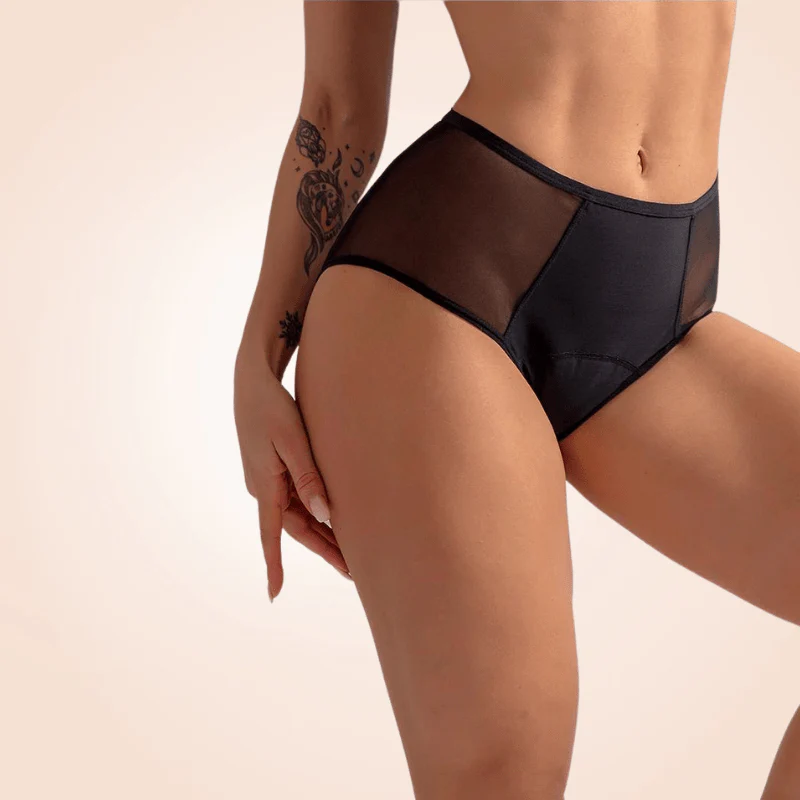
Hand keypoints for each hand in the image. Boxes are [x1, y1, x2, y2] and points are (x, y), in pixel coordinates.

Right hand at [234, 343, 351, 600]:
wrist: (251, 380)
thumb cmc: (272, 407)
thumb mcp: (292, 441)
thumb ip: (308, 478)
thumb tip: (325, 515)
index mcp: (265, 486)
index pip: (272, 535)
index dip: (274, 565)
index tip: (274, 593)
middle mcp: (264, 487)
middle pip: (296, 528)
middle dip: (323, 549)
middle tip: (352, 571)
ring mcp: (268, 478)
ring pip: (298, 513)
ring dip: (322, 531)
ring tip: (351, 549)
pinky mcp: (274, 467)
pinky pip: (296, 497)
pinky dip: (315, 510)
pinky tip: (331, 515)